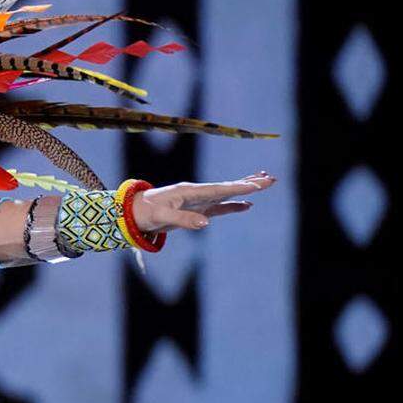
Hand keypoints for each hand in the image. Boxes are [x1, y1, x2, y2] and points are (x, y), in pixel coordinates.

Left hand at [131, 172, 274, 232]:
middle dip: (249, 184)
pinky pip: (219, 206)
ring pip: (226, 194)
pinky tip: (247, 205)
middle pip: (228, 187)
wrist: (132, 212)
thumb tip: (206, 222)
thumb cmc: (145, 212)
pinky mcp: (196, 210)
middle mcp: (197, 193)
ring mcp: (198, 201)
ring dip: (244, 190)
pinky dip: (233, 205)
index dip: (240, 187)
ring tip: (264, 183)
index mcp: (190, 191)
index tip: (258, 184)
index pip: (220, 189)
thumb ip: (184, 219)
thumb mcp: (162, 217)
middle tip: (271, 179)